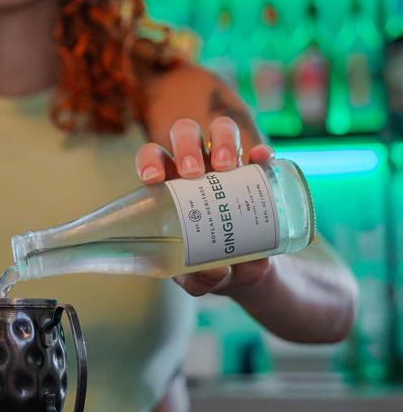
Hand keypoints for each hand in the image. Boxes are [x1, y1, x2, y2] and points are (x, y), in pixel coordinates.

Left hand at [134, 116, 274, 297]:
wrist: (246, 270)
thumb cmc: (208, 265)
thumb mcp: (199, 279)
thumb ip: (200, 280)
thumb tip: (215, 270)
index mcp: (169, 184)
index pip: (152, 157)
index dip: (149, 160)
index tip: (153, 178)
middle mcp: (195, 166)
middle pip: (185, 135)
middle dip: (186, 146)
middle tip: (192, 172)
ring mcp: (226, 166)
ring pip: (220, 131)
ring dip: (221, 140)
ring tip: (225, 166)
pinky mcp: (256, 173)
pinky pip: (258, 153)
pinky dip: (260, 152)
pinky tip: (261, 159)